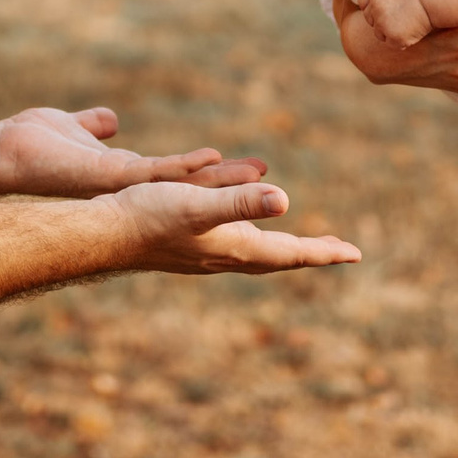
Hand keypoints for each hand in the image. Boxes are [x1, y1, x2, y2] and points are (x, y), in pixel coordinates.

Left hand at [0, 106, 266, 198]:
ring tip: (257, 174)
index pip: (179, 178)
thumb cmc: (31, 142)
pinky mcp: (110, 175)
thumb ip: (92, 126)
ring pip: (181, 184)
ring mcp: (122, 183)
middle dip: (231, 187)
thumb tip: (108, 120)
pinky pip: (153, 171)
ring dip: (219, 181)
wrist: (1, 153)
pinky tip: (210, 159)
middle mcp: (129, 185)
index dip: (213, 178)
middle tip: (271, 182)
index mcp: (124, 174)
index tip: (249, 172)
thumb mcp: (72, 127)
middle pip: (191, 188)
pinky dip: (182, 166)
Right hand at [107, 180, 361, 273]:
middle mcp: (225, 256)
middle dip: (309, 252)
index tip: (355, 254)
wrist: (103, 234)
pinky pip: (233, 246)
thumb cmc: (148, 217)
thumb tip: (285, 200)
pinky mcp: (188, 247)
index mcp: (235, 248)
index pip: (291, 253)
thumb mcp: (198, 203)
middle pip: (278, 257)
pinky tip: (240, 232)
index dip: (325, 251)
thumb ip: (240, 202)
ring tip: (296, 243)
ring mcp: (206, 254)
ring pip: (255, 253)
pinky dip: (251, 239)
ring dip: (281, 248)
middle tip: (338, 251)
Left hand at [361, 0, 433, 47]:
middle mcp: (375, 8)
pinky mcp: (393, 37)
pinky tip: (411, 32)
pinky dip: (400, 41)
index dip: (374, 7)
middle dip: (381, 20)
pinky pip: (391, 43)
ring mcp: (382, 24)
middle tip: (400, 17)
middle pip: (370, 20)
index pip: (363, 4)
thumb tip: (370, 1)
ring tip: (406, 24)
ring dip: (389, 31)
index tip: (386, 8)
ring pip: (379, 33)